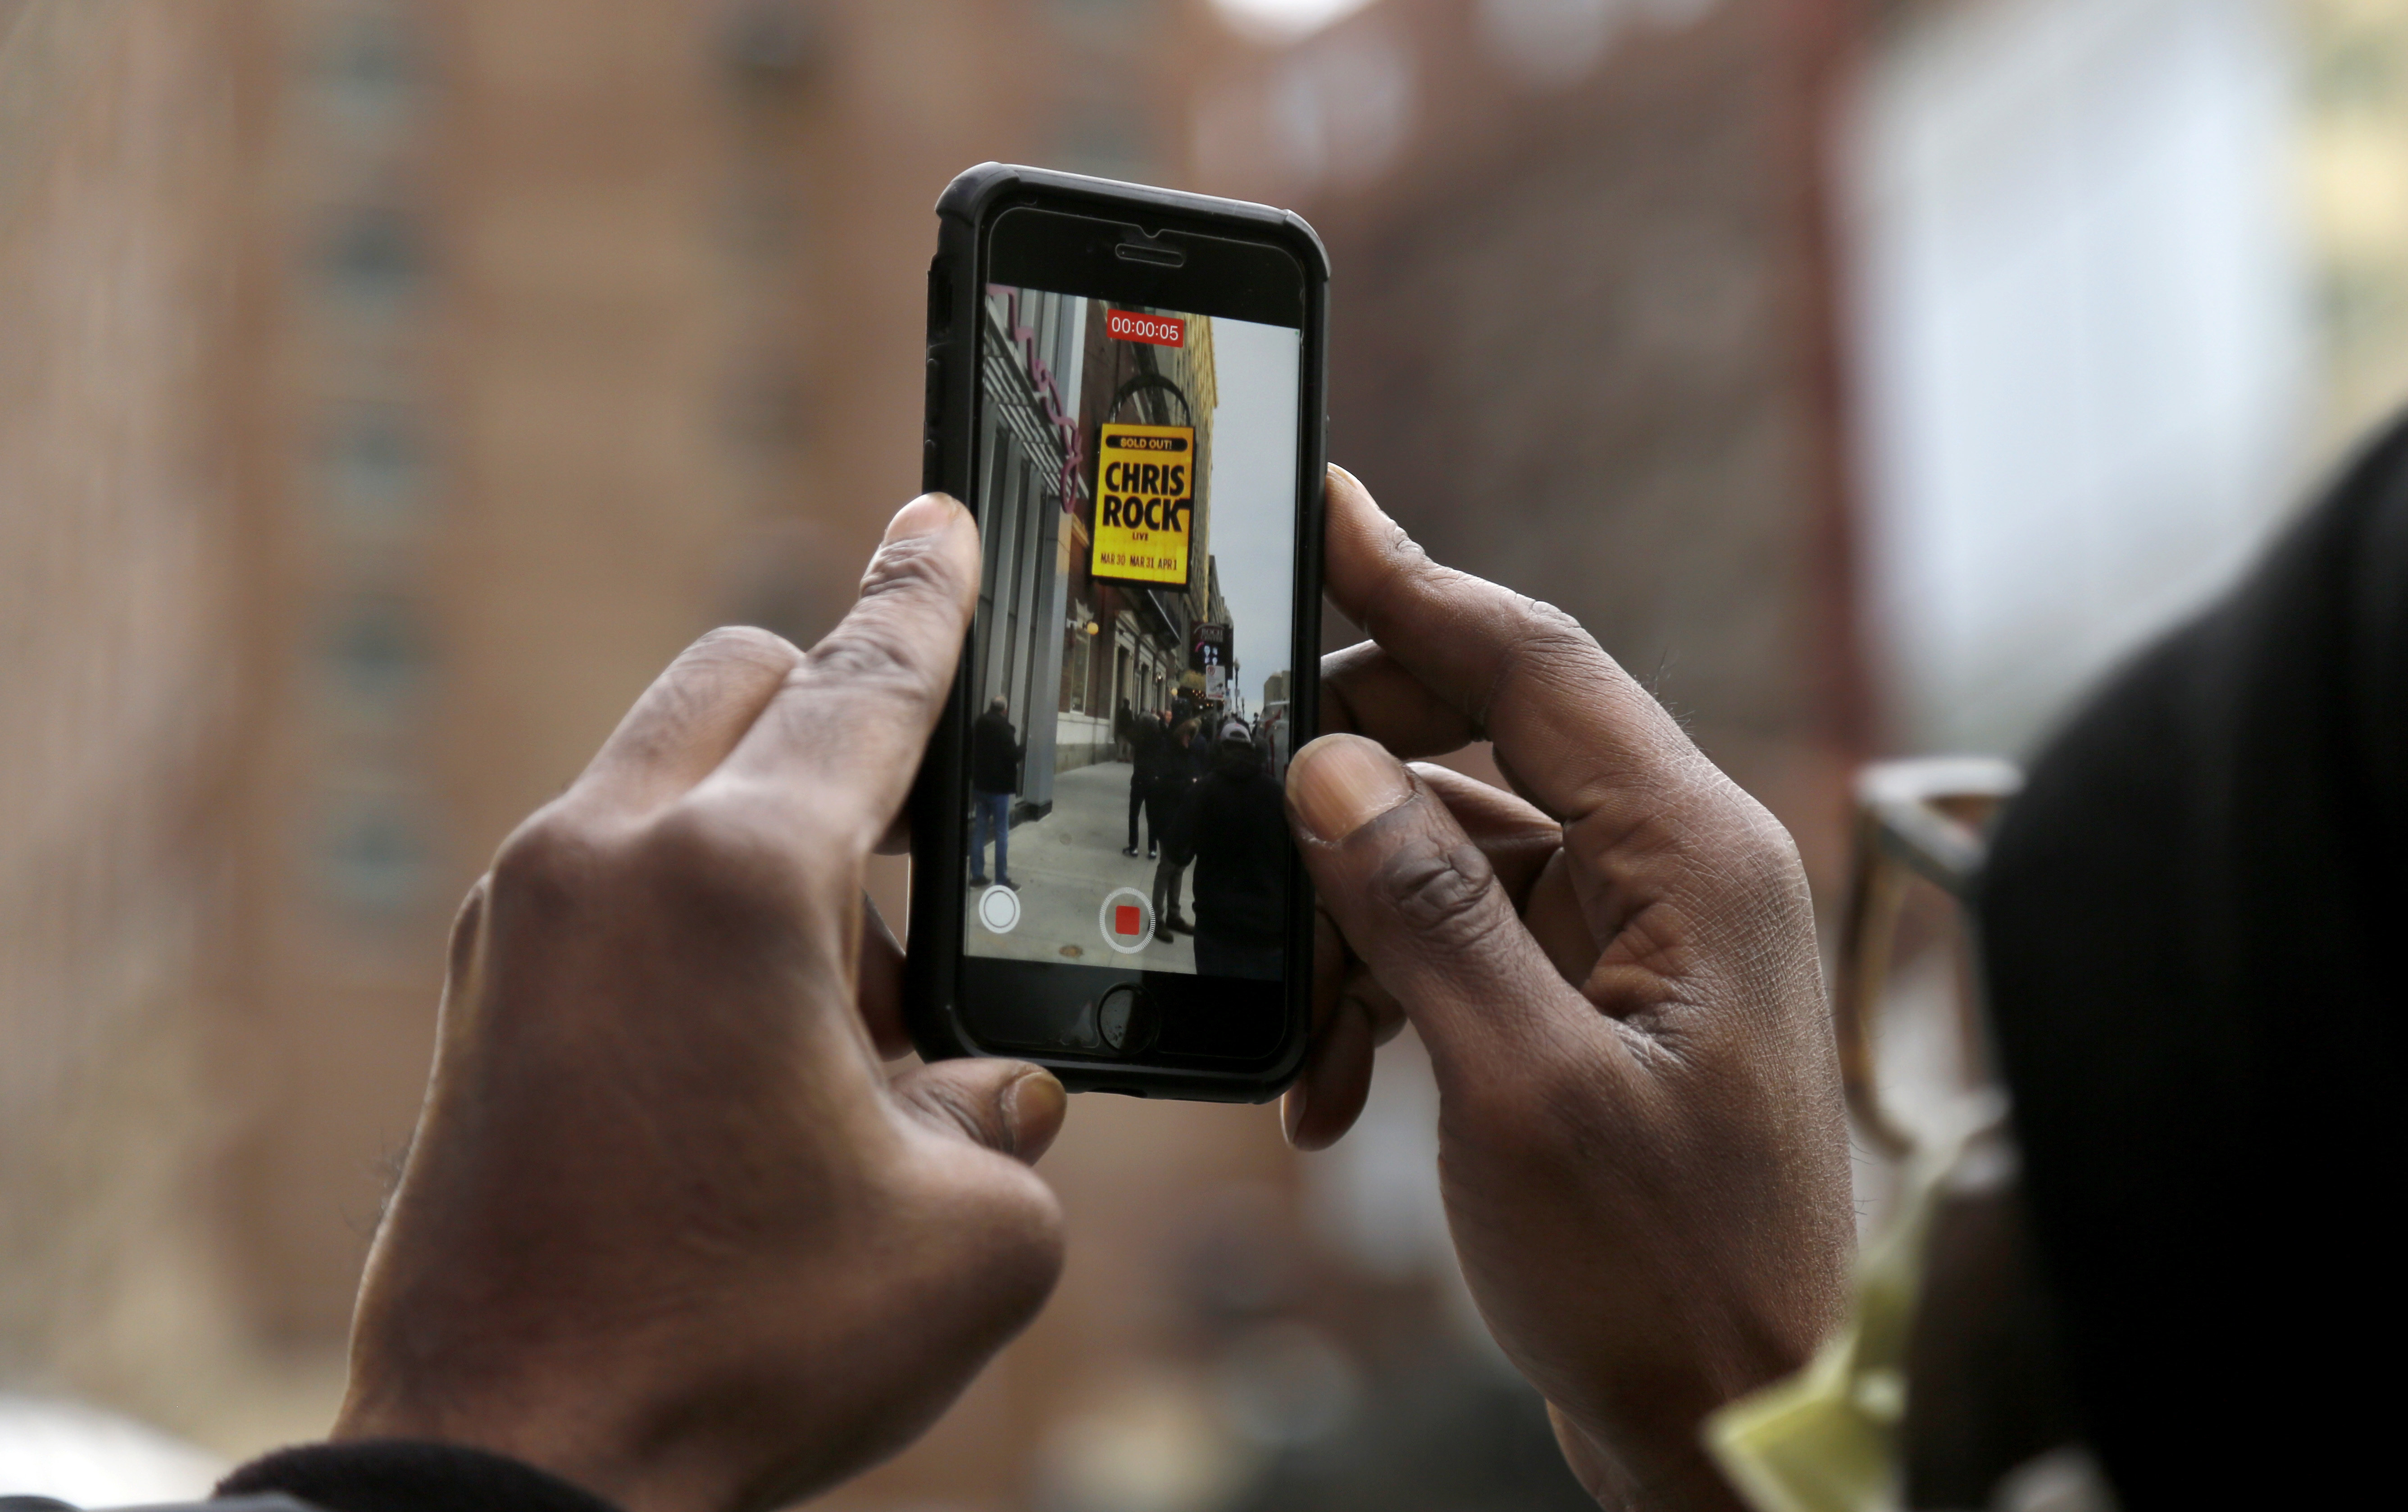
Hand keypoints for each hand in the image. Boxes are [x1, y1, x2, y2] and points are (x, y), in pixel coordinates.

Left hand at [334, 495, 1067, 1511]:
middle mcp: (603, 862)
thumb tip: (982, 1084)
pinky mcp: (479, 992)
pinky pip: (611, 877)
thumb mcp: (971, 1235)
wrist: (515, 1469)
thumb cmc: (741, 1349)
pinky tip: (747, 1067)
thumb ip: (1009, 1116)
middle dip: (842, 725)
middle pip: (741, 685)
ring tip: (837, 1043)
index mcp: (733, 881)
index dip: (927, 598)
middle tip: (919, 867)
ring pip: (671, 785)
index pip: (863, 683)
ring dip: (774, 854)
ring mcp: (518, 922)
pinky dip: (695, 915)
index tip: (944, 524)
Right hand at [1281, 468, 1852, 1509]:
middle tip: (1242, 806)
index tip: (1320, 511)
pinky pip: (1460, 947)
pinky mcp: (1594, 1008)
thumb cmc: (1667, 1282)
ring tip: (1292, 1040)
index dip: (1414, 580)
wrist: (1735, 1423)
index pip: (1535, 663)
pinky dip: (1380, 998)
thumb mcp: (1524, 1093)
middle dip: (1352, 780)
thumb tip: (1336, 771)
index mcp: (1693, 858)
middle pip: (1484, 745)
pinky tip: (1326, 1090)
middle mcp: (1673, 874)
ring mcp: (1635, 942)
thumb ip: (1426, 915)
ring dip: (1350, 934)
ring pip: (1450, 860)